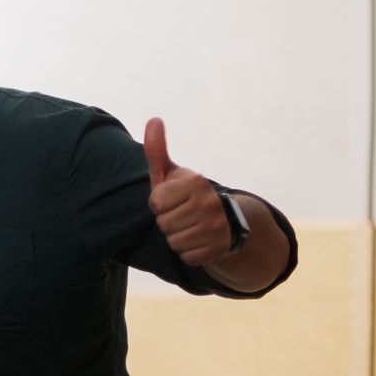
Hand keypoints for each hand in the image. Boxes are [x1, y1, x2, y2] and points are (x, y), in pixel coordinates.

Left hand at [144, 117, 230, 266]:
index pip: (155, 202)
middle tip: (181, 214)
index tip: (172, 199)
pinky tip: (197, 240)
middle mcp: (210, 203)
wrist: (222, 220)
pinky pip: (186, 256)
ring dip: (176, 237)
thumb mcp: (170, 172)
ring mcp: (217, 228)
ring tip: (189, 226)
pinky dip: (188, 251)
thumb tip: (153, 119)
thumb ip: (156, 149)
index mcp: (196, 182)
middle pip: (163, 223)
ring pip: (174, 241)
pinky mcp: (219, 249)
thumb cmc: (185, 194)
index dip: (159, 203)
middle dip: (167, 221)